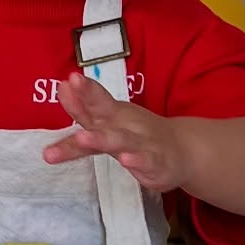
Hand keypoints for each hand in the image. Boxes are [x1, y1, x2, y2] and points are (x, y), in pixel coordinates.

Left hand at [43, 73, 190, 191]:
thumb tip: (61, 88)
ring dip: (101, 138)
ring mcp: (141, 142)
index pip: (93, 102)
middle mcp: (124, 124)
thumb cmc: (136, 134)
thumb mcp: (108, 122)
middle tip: (66, 90)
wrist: (183, 150)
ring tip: (83, 137)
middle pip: (102, 113)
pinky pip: (145, 161)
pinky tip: (126, 160)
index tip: (65, 82)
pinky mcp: (156, 163)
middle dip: (85, 103)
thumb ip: (83, 111)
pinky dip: (136, 161)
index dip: (79, 93)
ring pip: (120, 140)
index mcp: (111, 114)